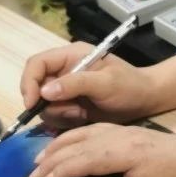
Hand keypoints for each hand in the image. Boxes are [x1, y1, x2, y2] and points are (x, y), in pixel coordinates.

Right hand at [19, 45, 175, 129]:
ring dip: (59, 113)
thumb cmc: (130, 86)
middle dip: (46, 103)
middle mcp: (64, 71)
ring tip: (82, 113)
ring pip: (43, 104)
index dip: (29, 82)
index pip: (36, 64)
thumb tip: (45, 91)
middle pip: (35, 86)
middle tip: (68, 111)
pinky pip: (54, 115)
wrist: (146, 101)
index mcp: (71, 56)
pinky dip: (65, 120)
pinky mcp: (69, 104)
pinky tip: (83, 117)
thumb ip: (76, 84)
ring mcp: (65, 89)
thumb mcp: (106, 83)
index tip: (32, 103)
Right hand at [26, 124, 175, 176]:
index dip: (58, 173)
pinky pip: (91, 130)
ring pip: (81, 135)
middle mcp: (117, 138)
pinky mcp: (123, 130)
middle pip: (76, 146)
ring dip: (58, 147)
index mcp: (121, 154)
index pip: (81, 161)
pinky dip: (73, 137)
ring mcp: (120, 132)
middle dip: (51, 162)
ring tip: (40, 161)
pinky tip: (64, 145)